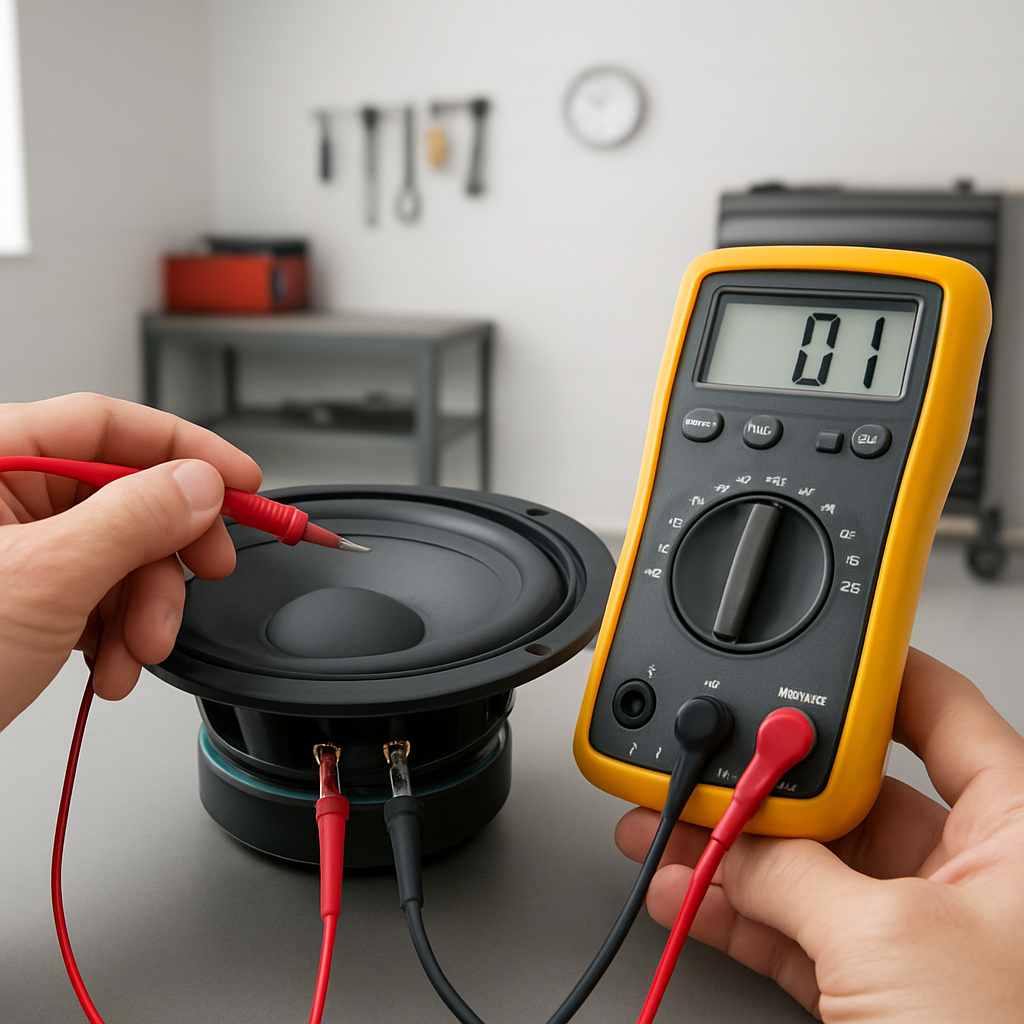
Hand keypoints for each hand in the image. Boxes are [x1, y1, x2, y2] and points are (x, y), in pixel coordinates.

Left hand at [0, 393, 261, 728]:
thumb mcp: (47, 579)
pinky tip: (107, 665)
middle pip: (125, 496)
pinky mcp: (25, 597)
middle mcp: (2, 499)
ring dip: (145, 609)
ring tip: (135, 651)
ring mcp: (15, 551)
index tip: (240, 479)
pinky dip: (117, 633)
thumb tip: (198, 484)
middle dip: (167, 552)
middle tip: (207, 571)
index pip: (107, 424)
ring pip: (121, 555)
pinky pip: (99, 596)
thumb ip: (133, 519)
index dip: (184, 448)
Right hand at [616, 648, 1023, 1021]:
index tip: (800, 661)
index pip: (936, 709)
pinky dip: (738, 911)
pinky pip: (798, 926)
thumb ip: (796, 874)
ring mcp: (923, 930)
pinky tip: (685, 891)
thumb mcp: (892, 941)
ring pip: (813, 863)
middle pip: (852, 790)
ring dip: (732, 849)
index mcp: (1016, 826)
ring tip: (666, 824)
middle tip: (709, 763)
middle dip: (768, 781)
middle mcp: (974, 869)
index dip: (866, 677)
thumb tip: (732, 837)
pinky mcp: (882, 987)